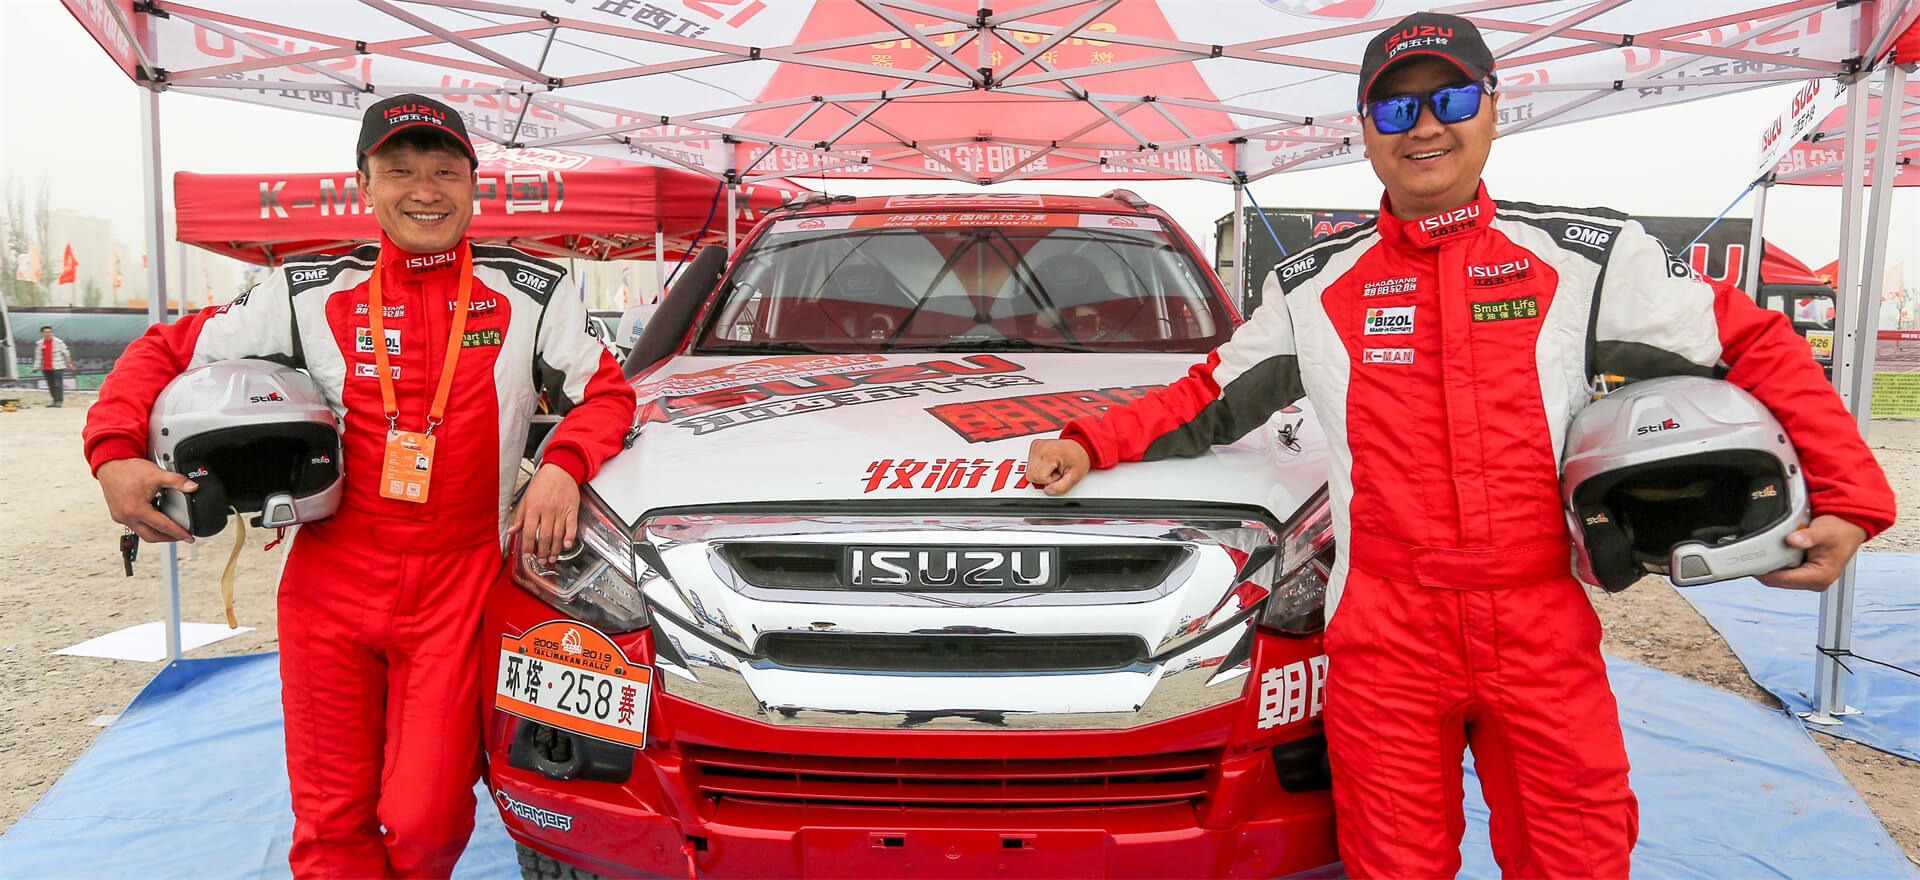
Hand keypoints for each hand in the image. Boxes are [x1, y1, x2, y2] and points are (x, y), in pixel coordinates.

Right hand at [96, 457, 195, 543]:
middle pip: (151, 536)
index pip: (163, 526)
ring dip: (157, 533)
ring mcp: (120, 517)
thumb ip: (177, 481)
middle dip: (168, 538)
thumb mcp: (157, 474)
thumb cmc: (128, 470)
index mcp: (136, 509)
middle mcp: (126, 516)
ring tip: (170, 529)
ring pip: (141, 533)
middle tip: (181, 536)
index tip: (189, 538)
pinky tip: (155, 519)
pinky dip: (147, 526)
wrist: (110, 464)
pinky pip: (134, 526)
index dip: (178, 533)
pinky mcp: (118, 514)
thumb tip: (192, 487)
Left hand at [510, 463, 579, 565]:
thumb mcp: (526, 498)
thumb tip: (511, 532)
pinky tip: (567, 545)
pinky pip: (572, 526)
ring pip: (558, 534)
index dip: (528, 546)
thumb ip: (519, 517)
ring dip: (555, 549)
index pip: (529, 532)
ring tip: (552, 558)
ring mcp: (561, 510)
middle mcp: (547, 510)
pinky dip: (570, 537)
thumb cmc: (542, 483)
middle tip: (541, 561)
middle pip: (544, 536)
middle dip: (542, 552)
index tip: (528, 555)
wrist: (561, 470)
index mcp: (534, 507)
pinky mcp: (572, 509)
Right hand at [1026, 438, 1090, 496]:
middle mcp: (1041, 447)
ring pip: (1029, 471)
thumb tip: (1047, 491)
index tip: (1059, 473)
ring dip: (1040, 473)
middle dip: (1044, 477)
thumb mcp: (1075, 477)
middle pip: (1031, 475)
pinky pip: (1030, 465)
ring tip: (1053, 467)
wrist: (1079, 447)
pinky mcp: (1034, 446)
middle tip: (1056, 471)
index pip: (1039, 477)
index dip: (1050, 480)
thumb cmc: (1078, 459)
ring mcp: (1036, 446)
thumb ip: (1061, 488)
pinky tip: (1048, 463)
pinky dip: (1039, 467)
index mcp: (1051, 453)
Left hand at [1754, 515, 1869, 590]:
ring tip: (1768, 550)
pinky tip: (1777, 553)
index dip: (1763, 572)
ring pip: (1780, 578)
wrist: (1849, 527)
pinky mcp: (1807, 574)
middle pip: (1778, 581)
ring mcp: (1811, 579)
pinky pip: (1785, 573)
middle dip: (1766, 568)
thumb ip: (1808, 537)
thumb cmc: (1840, 530)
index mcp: (1820, 577)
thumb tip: (1792, 540)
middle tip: (1756, 552)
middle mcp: (1815, 582)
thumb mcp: (1824, 530)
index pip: (1782, 580)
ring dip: (1772, 566)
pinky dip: (1779, 563)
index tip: (1750, 562)